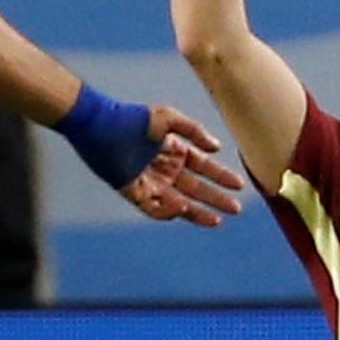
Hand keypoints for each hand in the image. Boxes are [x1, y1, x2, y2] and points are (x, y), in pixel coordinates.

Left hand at [120, 103, 247, 226]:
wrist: (99, 126)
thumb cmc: (132, 119)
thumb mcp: (168, 118)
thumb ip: (194, 131)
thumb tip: (217, 148)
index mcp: (175, 151)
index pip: (204, 168)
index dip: (222, 176)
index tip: (240, 185)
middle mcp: (165, 169)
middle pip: (196, 189)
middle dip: (216, 199)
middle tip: (236, 209)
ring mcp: (151, 182)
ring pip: (180, 203)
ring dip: (198, 212)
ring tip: (217, 220)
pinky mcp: (134, 192)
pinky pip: (154, 207)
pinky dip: (168, 211)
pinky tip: (184, 209)